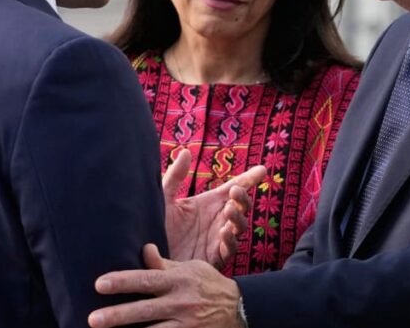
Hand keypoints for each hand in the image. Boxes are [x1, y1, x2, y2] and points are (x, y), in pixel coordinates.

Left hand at [89, 244, 242, 327]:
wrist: (240, 308)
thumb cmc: (208, 284)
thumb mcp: (190, 268)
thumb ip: (163, 264)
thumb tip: (143, 249)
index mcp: (179, 280)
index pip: (146, 280)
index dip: (122, 282)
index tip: (99, 284)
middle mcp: (181, 303)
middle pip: (145, 310)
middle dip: (117, 316)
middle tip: (93, 319)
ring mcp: (186, 324)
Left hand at [163, 149, 265, 267]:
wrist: (148, 259)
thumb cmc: (156, 228)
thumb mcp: (164, 199)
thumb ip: (175, 177)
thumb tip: (186, 151)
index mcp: (208, 204)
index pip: (233, 188)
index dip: (248, 179)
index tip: (262, 169)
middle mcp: (216, 219)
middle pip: (241, 206)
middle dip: (243, 198)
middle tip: (236, 190)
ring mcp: (217, 238)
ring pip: (239, 226)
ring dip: (238, 217)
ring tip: (230, 209)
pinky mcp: (214, 257)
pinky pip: (229, 249)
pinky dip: (230, 240)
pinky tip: (224, 231)